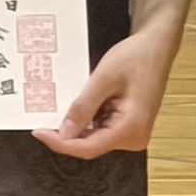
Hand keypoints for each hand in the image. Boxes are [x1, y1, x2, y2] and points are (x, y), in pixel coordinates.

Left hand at [37, 19, 178, 157]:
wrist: (156, 47)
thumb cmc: (138, 57)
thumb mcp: (104, 79)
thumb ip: (83, 107)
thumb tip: (64, 132)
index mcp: (132, 128)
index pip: (88, 148)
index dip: (60, 143)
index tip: (39, 133)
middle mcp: (135, 136)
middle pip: (90, 145)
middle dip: (67, 132)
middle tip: (46, 114)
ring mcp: (132, 133)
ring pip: (93, 137)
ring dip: (77, 123)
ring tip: (70, 101)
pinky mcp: (128, 126)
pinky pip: (100, 129)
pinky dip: (87, 118)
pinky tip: (83, 102)